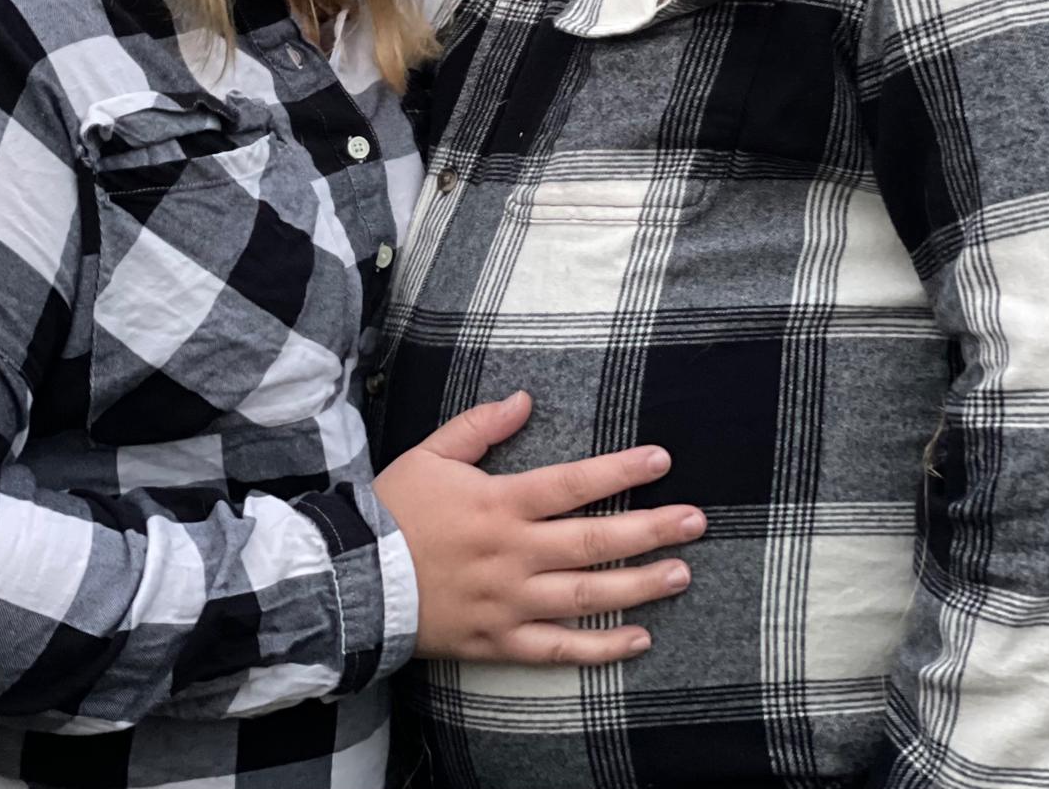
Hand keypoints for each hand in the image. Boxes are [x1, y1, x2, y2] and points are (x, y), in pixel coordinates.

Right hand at [374, 390, 705, 664]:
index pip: (574, 483)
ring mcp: (508, 602)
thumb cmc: (393, 510)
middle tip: (696, 522)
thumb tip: (525, 398)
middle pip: (594, 541)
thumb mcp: (431, 454)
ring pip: (586, 596)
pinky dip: (599, 648)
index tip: (662, 460)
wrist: (352, 580)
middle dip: (651, 530)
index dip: (621, 471)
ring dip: (639, 585)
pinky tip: (638, 639)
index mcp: (499, 503)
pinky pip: (557, 649)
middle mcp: (512, 553)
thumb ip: (481, 426)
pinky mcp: (497, 641)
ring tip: (682, 573)